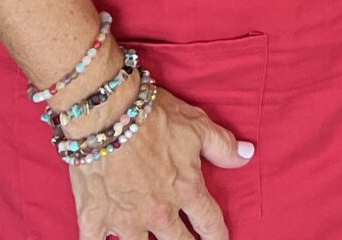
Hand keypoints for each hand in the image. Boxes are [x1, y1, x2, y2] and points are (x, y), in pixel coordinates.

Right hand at [68, 84, 251, 239]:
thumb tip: (247, 156)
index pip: (210, 222)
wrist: (106, 113)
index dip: (218, 236)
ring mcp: (125, 219)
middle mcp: (159, 211)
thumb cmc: (154, 116)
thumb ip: (223, 146)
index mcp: (186, 190)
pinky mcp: (94, 218)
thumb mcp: (197, 126)